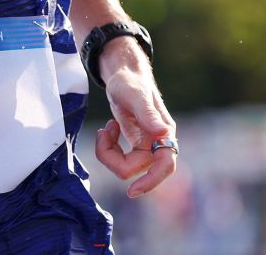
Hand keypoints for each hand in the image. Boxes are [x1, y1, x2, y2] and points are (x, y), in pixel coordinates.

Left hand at [94, 60, 176, 198]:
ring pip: (126, 166)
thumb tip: (164, 134)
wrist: (123, 74)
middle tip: (101, 133)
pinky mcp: (136, 145)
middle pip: (135, 168)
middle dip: (113, 157)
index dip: (151, 181)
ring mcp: (147, 145)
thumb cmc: (130, 82)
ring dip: (108, 151)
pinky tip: (108, 128)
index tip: (131, 191)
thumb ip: (148, 115)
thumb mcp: (135, 96)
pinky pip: (121, 159)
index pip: (165, 165)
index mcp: (163, 132)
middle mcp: (158, 142)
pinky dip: (108, 148)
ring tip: (104, 128)